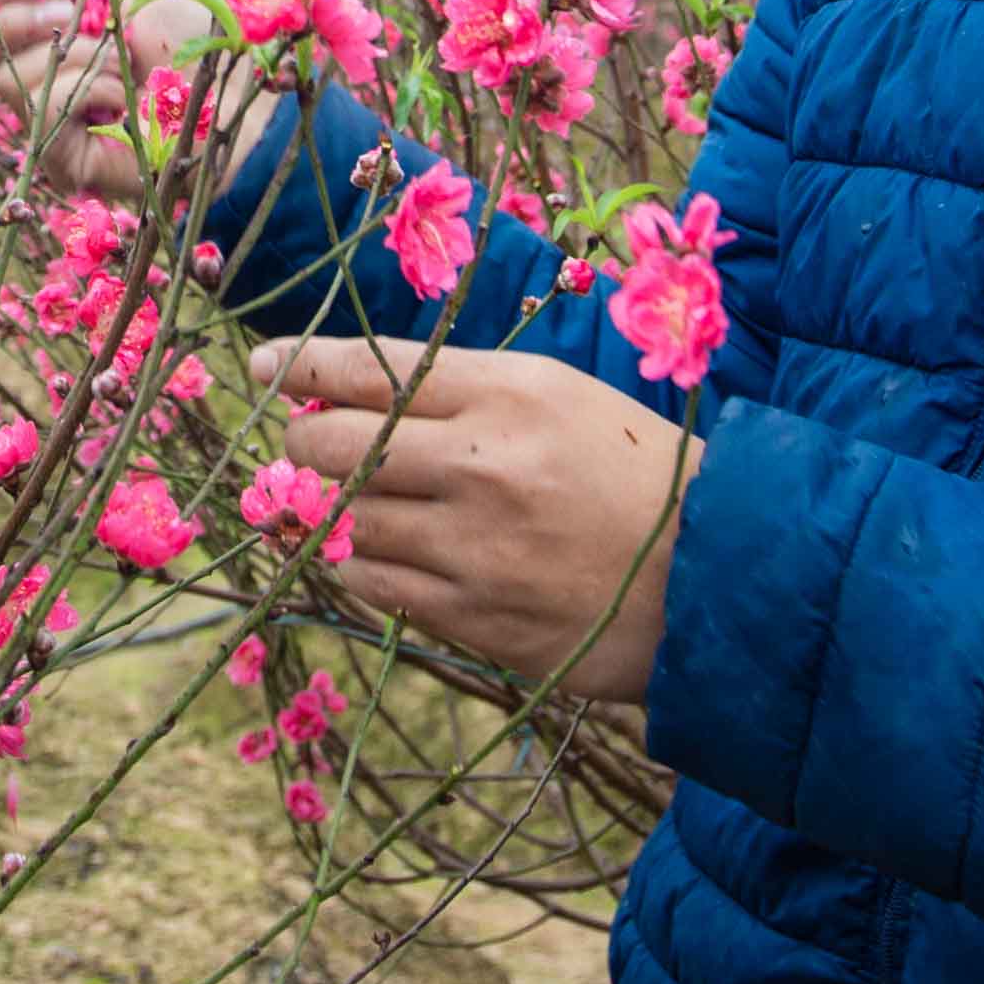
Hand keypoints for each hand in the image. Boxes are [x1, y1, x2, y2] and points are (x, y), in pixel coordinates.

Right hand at [0, 0, 255, 209]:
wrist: (229, 91)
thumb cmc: (192, 37)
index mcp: (53, 36)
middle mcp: (42, 81)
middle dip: (14, 17)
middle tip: (65, 9)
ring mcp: (49, 124)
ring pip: (6, 77)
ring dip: (72, 53)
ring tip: (120, 56)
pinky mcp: (60, 158)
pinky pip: (41, 108)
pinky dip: (85, 87)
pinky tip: (123, 92)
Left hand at [255, 335, 696, 705]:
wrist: (716, 578)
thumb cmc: (633, 470)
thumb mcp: (558, 395)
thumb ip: (459, 389)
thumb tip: (348, 393)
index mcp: (507, 393)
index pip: (368, 369)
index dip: (300, 365)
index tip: (267, 364)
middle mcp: (482, 467)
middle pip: (335, 446)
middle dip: (302, 441)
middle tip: (303, 442)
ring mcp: (474, 549)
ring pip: (345, 521)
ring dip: (322, 508)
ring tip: (330, 498)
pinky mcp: (476, 618)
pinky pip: (375, 586)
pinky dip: (355, 563)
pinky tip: (366, 550)